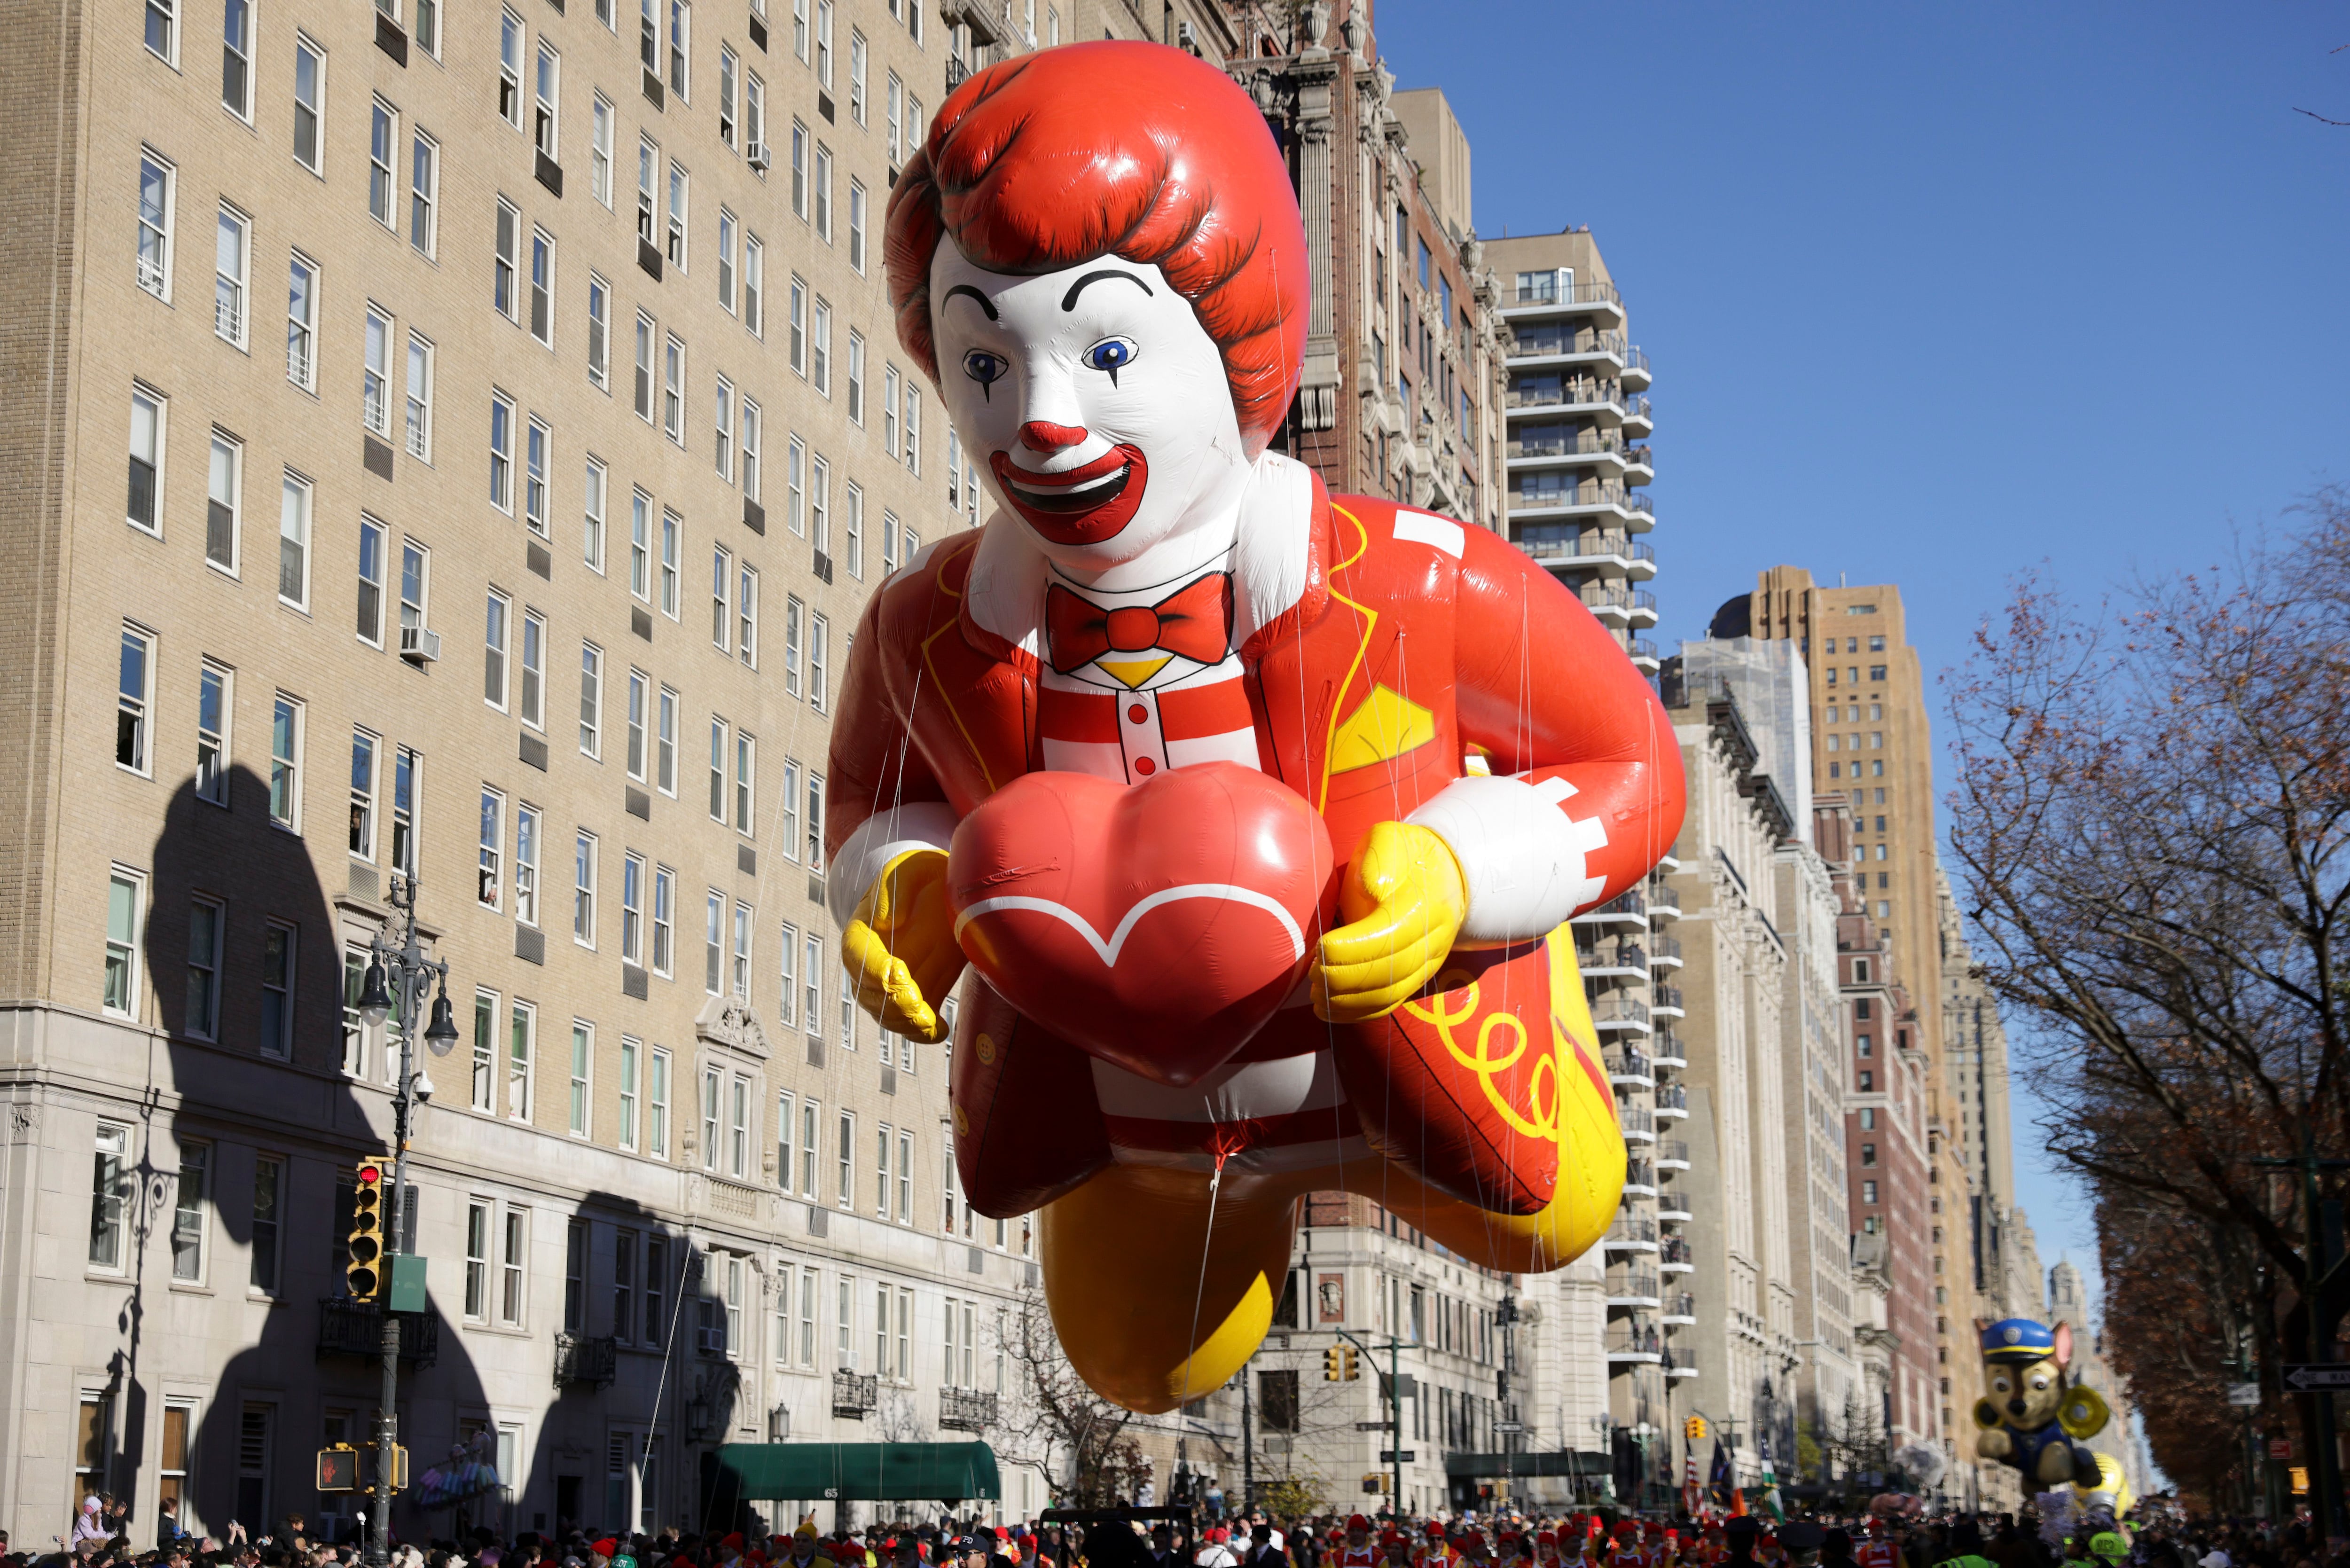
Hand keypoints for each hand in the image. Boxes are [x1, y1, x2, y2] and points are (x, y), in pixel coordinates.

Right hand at [841, 848, 964, 1042]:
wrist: (944, 888)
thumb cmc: (923, 876)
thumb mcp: (910, 869)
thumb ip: (894, 889)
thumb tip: (883, 922)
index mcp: (861, 930)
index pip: (855, 955)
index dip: (871, 969)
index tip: (896, 971)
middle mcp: (871, 963)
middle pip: (868, 994)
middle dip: (891, 1004)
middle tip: (916, 1003)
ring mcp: (892, 984)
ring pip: (888, 1015)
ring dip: (906, 1024)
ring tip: (930, 1022)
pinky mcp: (919, 993)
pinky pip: (912, 1023)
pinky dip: (924, 1033)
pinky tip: (941, 1030)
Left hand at [1312, 821, 1464, 1022]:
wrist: (1444, 875)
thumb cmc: (1406, 856)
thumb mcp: (1392, 840)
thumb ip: (1381, 860)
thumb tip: (1371, 890)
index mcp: (1422, 907)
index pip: (1387, 937)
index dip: (1350, 948)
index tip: (1320, 947)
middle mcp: (1430, 943)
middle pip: (1385, 973)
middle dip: (1342, 979)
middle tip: (1312, 973)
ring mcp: (1426, 966)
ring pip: (1386, 996)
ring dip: (1346, 1001)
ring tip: (1315, 993)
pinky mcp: (1416, 979)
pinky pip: (1388, 1005)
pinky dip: (1357, 1013)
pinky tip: (1329, 1010)